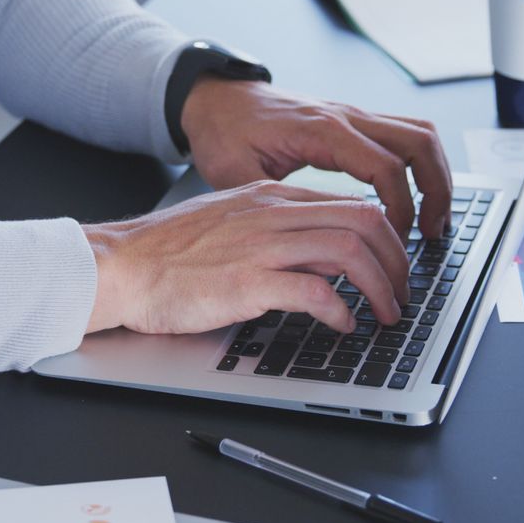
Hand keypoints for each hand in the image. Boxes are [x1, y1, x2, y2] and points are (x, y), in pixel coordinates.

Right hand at [82, 181, 409, 334]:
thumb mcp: (230, 221)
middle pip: (366, 222)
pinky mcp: (248, 282)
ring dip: (380, 287)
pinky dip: (340, 311)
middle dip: (397, 261)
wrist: (121, 264)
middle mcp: (273, 214)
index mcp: (270, 197)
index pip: (352, 203)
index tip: (394, 265)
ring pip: (350, 253)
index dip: (386, 237)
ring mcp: (262, 246)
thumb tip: (317, 252)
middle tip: (402, 292)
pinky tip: (342, 325)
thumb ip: (274, 228)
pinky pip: (315, 292)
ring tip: (385, 314)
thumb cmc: (168, 251)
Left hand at [181, 77, 452, 238]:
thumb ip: (270, 205)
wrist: (217, 99)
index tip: (394, 241)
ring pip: (420, 135)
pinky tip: (414, 200)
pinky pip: (404, 135)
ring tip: (432, 221)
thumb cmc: (224, 133)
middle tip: (432, 234)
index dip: (399, 208)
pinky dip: (419, 167)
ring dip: (436, 177)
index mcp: (322, 131)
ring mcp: (354, 116)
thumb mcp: (234, 174)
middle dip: (436, 191)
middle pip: (419, 143)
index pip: (384, 167)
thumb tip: (297, 245)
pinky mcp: (354, 122)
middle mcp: (346, 117)